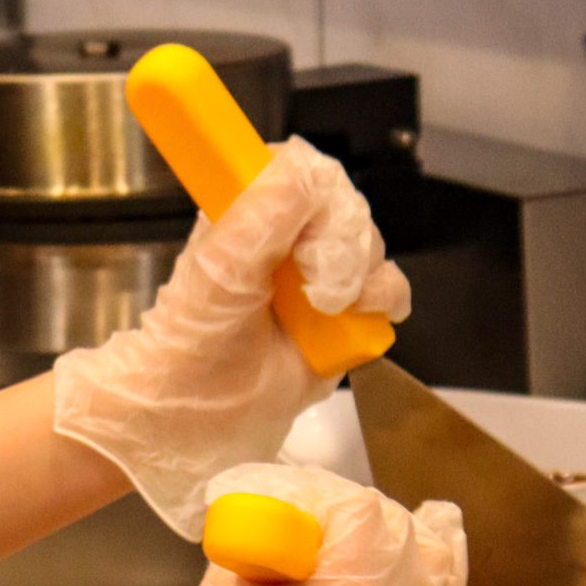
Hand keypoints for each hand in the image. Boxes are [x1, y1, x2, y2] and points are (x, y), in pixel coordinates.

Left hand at [52, 138, 408, 537]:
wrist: (199, 415)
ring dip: (359, 277)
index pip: (305, 171)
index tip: (302, 239)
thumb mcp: (223, 265)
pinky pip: (389, 287)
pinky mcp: (345, 314)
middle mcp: (287, 237)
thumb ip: (265, 210)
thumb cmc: (195, 342)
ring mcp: (318, 276)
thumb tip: (312, 171)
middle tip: (310, 289)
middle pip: (348, 206)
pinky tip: (355, 319)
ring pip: (372, 244)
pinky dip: (384, 301)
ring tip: (323, 311)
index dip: (319, 198)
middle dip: (341, 247)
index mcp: (250, 211)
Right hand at [122, 465, 464, 585]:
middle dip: (374, 513)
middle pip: (408, 535)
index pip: (365, 513)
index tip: (298, 499)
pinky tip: (441, 563)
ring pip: (444, 574)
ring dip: (432, 541)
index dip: (330, 494)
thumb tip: (282, 513)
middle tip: (327, 515)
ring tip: (430, 516)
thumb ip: (261, 542)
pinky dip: (445, 584)